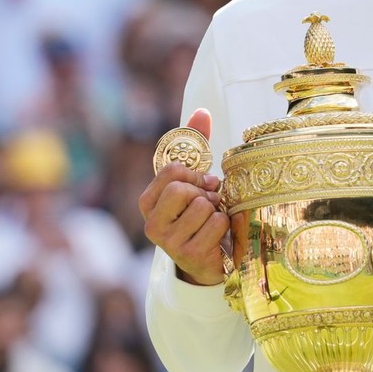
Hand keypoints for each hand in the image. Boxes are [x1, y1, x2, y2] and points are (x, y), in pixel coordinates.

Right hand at [139, 109, 228, 285]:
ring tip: (214, 219)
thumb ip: (195, 145)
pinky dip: (225, 224)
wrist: (211, 259)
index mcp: (148, 202)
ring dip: (217, 209)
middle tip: (210, 201)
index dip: (194, 173)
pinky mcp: (188, 254)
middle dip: (204, 192)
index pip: (171, 171)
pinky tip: (219, 235)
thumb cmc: (201, 214)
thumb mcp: (195, 179)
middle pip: (182, 189)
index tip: (202, 181)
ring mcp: (168, 242)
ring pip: (202, 206)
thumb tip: (202, 111)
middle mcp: (151, 223)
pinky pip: (216, 223)